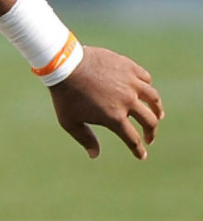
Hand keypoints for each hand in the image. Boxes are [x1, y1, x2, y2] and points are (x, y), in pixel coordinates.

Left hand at [48, 45, 163, 159]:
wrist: (63, 65)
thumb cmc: (64, 95)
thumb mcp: (69, 122)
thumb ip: (84, 138)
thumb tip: (94, 155)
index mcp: (114, 117)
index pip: (132, 139)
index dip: (138, 150)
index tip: (141, 155)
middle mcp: (127, 101)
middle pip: (149, 120)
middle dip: (151, 132)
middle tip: (150, 137)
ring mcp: (130, 83)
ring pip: (153, 98)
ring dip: (157, 109)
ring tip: (158, 114)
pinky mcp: (128, 67)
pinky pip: (145, 78)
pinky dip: (147, 87)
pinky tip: (146, 91)